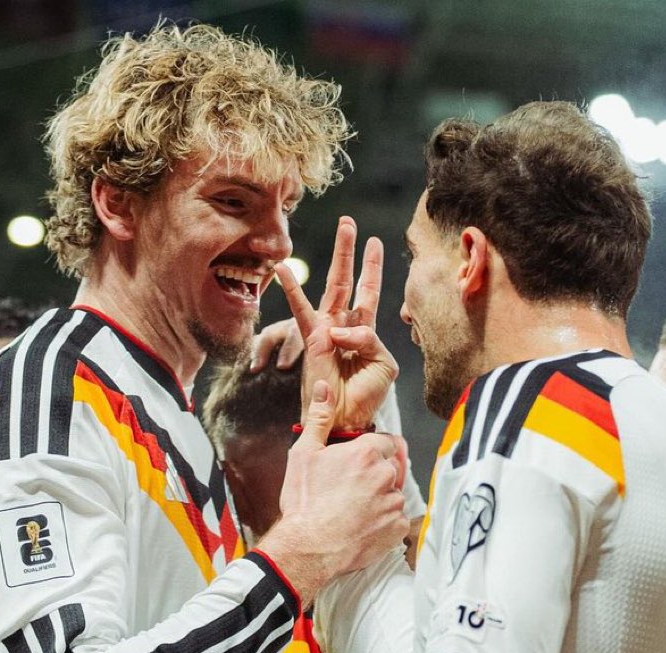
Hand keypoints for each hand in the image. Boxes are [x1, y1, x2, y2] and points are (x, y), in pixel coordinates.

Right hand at [253, 217, 397, 429]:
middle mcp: (344, 325)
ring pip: (333, 286)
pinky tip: (282, 270)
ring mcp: (327, 329)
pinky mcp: (312, 339)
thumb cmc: (365, 395)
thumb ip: (372, 339)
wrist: (345, 418)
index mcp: (364, 331)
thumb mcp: (383, 364)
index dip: (371, 269)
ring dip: (339, 257)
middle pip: (348, 281)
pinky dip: (291, 290)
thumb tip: (344, 328)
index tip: (375, 244)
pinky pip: (301, 311)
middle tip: (350, 222)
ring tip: (343, 228)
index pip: (368, 293)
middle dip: (350, 252)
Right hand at [255, 380, 408, 601]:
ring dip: (381, 498)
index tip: (359, 462)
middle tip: (351, 488)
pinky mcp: (397, 528)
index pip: (387, 442)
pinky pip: (397, 520)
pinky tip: (363, 525)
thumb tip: (324, 389)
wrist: (307, 547)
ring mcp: (394, 503)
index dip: (373, 451)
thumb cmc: (304, 502)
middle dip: (377, 474)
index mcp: (367, 453)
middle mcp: (386, 475)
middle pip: (392, 467)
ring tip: (354, 509)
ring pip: (395, 494)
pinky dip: (385, 522)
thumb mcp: (304, 454)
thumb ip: (320, 418)